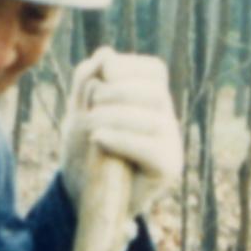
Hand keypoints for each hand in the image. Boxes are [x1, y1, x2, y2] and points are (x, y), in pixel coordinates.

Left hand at [62, 48, 180, 219]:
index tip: (101, 78)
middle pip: (155, 91)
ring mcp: (171, 145)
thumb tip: (105, 53)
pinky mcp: (167, 170)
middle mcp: (167, 119)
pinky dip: (122, 139)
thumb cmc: (84, 150)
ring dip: (115, 116)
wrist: (84, 196)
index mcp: (152, 99)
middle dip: (117, 92)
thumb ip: (87, 79)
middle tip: (91, 106)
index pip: (154, 71)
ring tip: (90, 128)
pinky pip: (153, 148)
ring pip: (154, 118)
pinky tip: (99, 140)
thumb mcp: (79, 109)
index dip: (127, 68)